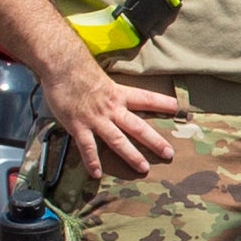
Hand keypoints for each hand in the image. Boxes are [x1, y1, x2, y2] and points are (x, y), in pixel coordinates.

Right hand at [39, 56, 185, 179]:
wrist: (61, 66)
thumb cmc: (79, 70)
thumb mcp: (102, 79)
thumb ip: (109, 92)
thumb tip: (114, 96)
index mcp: (119, 94)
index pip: (146, 98)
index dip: (163, 103)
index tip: (179, 109)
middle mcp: (112, 108)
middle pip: (138, 127)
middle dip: (154, 141)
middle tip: (169, 153)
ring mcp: (96, 119)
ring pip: (118, 140)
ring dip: (131, 155)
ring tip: (144, 169)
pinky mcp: (78, 126)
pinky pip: (87, 147)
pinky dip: (92, 161)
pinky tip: (97, 174)